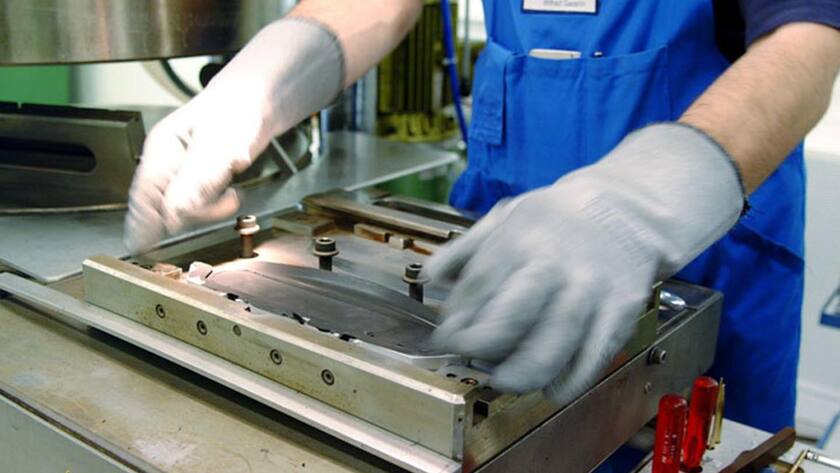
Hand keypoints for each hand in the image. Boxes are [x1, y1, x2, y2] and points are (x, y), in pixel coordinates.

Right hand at [123, 90, 268, 251]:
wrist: (259, 100)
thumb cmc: (238, 111)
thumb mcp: (220, 147)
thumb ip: (197, 183)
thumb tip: (174, 216)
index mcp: (162, 149)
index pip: (143, 195)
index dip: (140, 224)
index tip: (141, 249)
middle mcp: (167, 162)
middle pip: (161, 206)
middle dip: (193, 214)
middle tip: (225, 202)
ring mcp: (181, 171)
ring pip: (183, 209)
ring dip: (209, 209)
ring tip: (232, 194)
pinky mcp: (198, 179)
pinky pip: (199, 204)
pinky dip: (216, 204)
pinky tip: (230, 193)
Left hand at [426, 123, 743, 404]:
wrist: (626, 209)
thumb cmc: (556, 218)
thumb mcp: (506, 216)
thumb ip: (465, 248)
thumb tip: (428, 278)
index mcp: (519, 241)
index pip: (477, 290)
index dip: (456, 323)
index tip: (445, 342)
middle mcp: (553, 267)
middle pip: (510, 322)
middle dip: (481, 350)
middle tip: (470, 360)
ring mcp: (588, 292)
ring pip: (551, 348)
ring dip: (520, 375)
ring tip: (504, 380)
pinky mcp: (620, 312)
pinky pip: (591, 360)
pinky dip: (567, 382)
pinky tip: (550, 386)